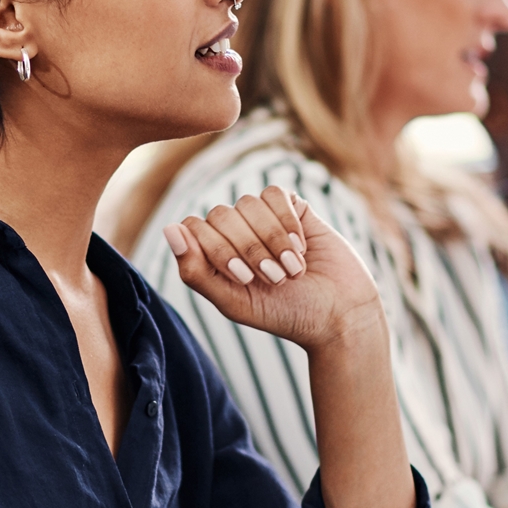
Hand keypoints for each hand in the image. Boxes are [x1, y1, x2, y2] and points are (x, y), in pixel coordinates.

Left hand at [164, 187, 383, 351]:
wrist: (338, 314)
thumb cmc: (284, 313)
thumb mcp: (233, 302)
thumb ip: (196, 272)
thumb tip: (170, 229)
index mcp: (213, 255)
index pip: (193, 227)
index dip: (218, 249)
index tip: (245, 278)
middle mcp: (234, 232)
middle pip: (220, 214)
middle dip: (248, 248)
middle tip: (274, 278)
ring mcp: (263, 218)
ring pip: (248, 203)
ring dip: (271, 240)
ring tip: (292, 269)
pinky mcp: (293, 207)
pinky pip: (275, 194)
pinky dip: (287, 222)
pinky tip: (302, 247)